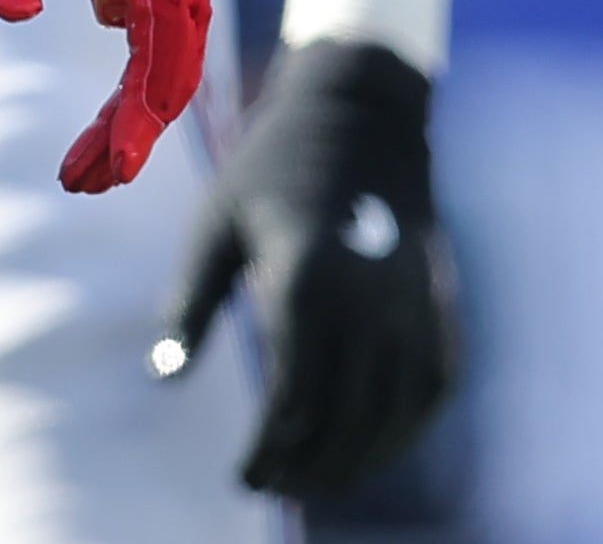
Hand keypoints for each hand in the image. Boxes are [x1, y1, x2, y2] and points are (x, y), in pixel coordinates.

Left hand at [163, 37, 459, 500]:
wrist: (359, 118)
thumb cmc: (269, 171)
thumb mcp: (215, 227)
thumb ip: (190, 306)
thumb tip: (162, 379)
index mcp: (305, 278)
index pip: (292, 401)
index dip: (268, 451)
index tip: (243, 475)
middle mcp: (368, 299)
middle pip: (342, 420)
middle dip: (305, 466)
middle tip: (270, 485)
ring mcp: (412, 306)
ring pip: (390, 417)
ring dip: (354, 461)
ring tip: (313, 480)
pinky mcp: (439, 307)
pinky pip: (429, 391)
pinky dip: (401, 432)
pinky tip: (368, 449)